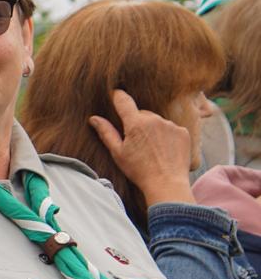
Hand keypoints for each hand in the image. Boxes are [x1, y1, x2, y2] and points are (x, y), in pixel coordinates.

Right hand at [90, 90, 194, 206]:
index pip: (123, 100)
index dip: (117, 96)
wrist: (167, 184)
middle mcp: (154, 119)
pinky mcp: (183, 132)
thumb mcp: (118, 153)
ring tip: (151, 149)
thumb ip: (106, 132)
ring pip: (156, 121)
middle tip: (135, 141)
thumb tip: (94, 118)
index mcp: (136, 123)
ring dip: (152, 129)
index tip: (115, 93)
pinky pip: (171, 128)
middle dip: (137, 122)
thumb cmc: (139, 171)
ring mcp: (171, 125)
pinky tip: (164, 150)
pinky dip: (166, 135)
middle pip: (141, 113)